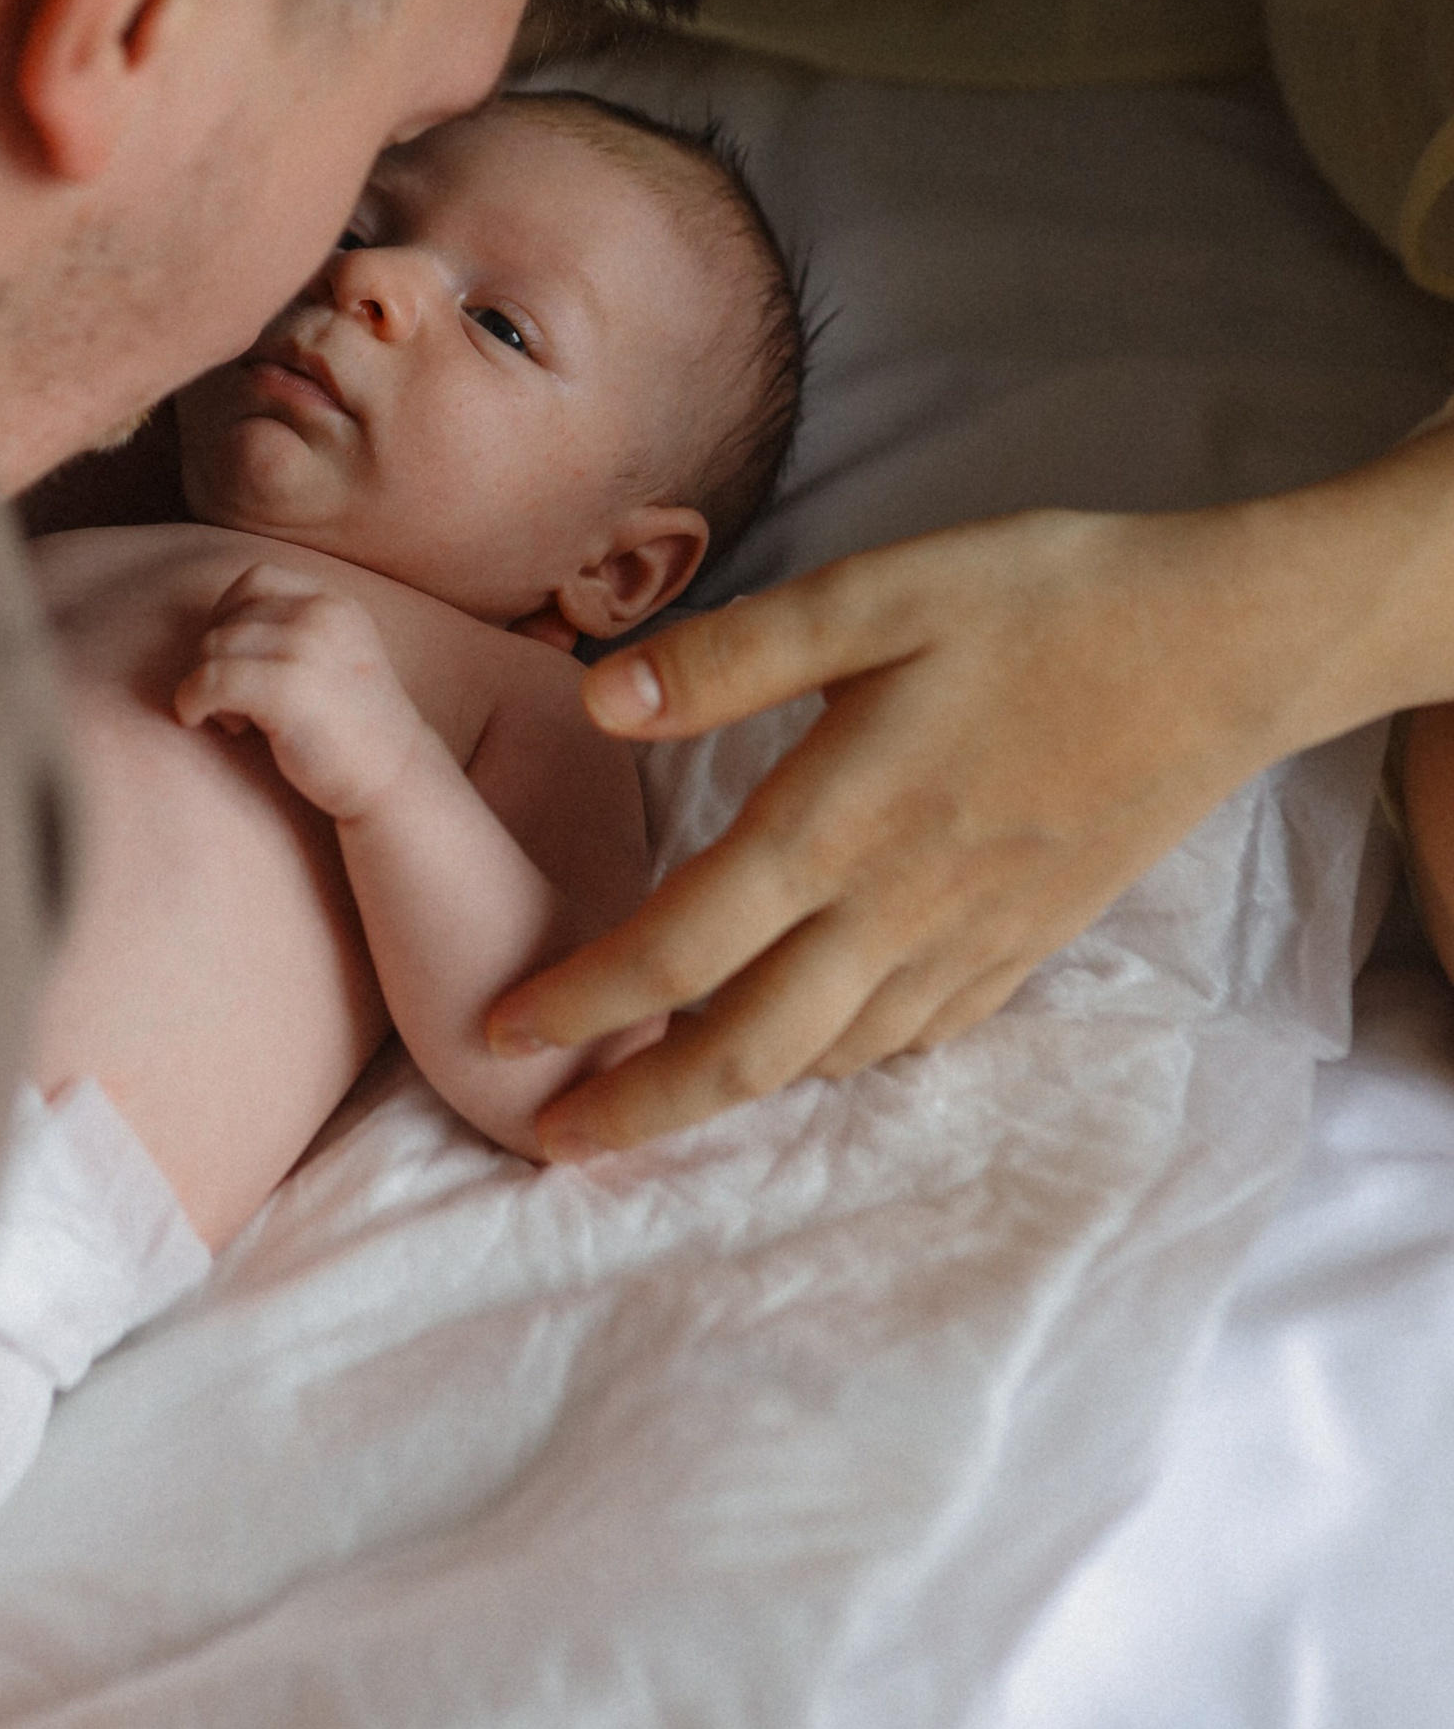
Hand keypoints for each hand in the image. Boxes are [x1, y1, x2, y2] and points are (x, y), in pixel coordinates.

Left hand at [172, 564, 431, 823]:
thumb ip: (292, 630)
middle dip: (213, 659)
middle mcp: (323, 615)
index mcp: (335, 603)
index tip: (227, 658)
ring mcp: (307, 648)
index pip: (256, 580)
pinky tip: (199, 720)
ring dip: (203, 684)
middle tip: (231, 704)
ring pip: (214, 647)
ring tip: (232, 721)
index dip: (225, 616)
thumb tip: (212, 627)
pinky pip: (212, 679)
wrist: (396, 780)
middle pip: (229, 618)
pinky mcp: (288, 689)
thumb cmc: (352, 729)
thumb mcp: (334, 657)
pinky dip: (191, 699)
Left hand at [486, 498, 1340, 1155]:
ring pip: (831, 1056)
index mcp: (840, 822)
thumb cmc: (1048, 599)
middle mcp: (898, 907)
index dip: (582, 1001)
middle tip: (552, 1138)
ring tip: (658, 1101)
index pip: (679, 947)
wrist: (1226, 644)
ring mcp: (971, 938)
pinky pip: (914, 1036)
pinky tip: (811, 1047)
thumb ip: (734, 655)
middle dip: (641, 1107)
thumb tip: (596, 698)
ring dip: (735, 1092)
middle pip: (747, 1049)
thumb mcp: (878, 590)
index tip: (501, 1034)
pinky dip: (841, 1062)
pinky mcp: (1028, 941)